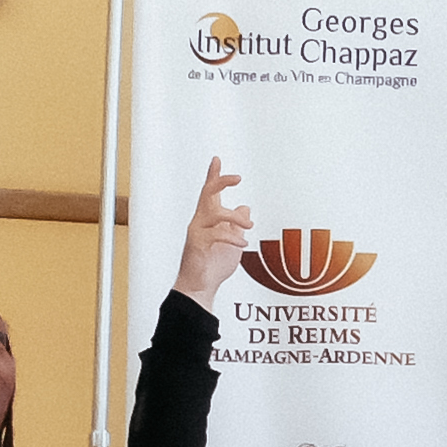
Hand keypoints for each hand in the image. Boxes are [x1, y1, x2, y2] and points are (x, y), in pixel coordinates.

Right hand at [175, 157, 250, 304]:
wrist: (201, 287)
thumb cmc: (214, 265)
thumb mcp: (233, 241)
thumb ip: (237, 224)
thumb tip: (245, 206)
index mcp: (208, 219)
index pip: (209, 193)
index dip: (213, 176)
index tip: (217, 159)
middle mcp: (200, 222)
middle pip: (207, 194)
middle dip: (220, 182)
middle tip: (237, 178)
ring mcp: (197, 232)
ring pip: (214, 213)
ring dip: (234, 217)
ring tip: (249, 226)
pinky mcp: (197, 245)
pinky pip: (216, 234)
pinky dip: (232, 237)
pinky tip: (243, 243)